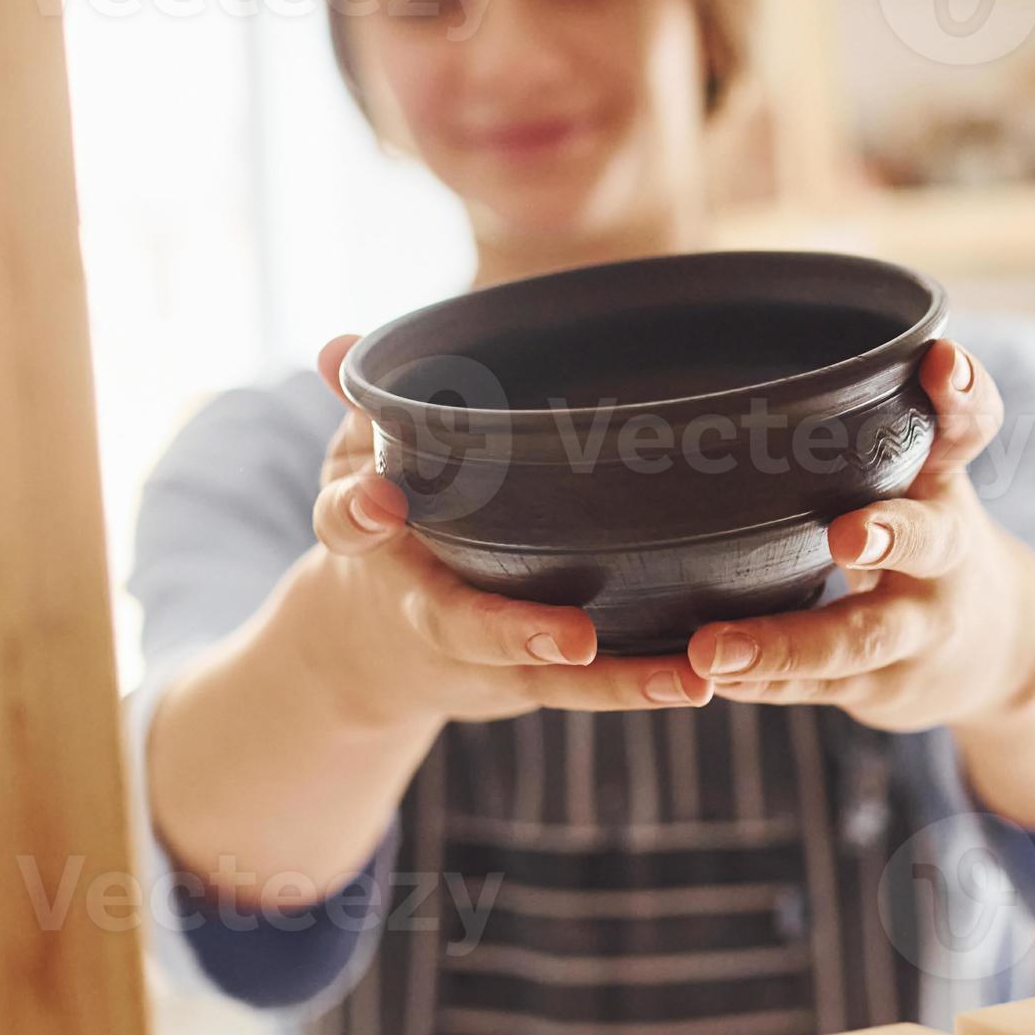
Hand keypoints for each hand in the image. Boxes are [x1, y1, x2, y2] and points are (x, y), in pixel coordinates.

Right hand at [300, 335, 710, 727]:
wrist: (370, 650)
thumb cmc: (390, 524)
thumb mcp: (358, 463)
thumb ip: (360, 408)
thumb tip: (336, 346)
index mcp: (377, 545)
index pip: (351, 524)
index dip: (358, 510)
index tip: (377, 500)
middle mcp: (429, 610)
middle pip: (463, 627)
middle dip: (514, 631)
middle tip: (574, 636)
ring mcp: (485, 655)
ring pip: (546, 676)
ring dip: (616, 682)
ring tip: (686, 680)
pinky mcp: (530, 677)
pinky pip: (585, 689)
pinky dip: (639, 684)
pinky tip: (699, 682)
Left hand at [686, 339, 1034, 734]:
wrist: (1001, 652)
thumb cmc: (925, 535)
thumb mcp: (922, 472)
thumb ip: (871, 420)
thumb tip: (732, 346)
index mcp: (946, 483)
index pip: (970, 427)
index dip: (961, 393)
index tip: (940, 360)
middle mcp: (944, 555)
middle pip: (929, 540)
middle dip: (890, 535)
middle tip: (847, 534)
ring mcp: (919, 629)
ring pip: (860, 638)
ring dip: (787, 642)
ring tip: (715, 649)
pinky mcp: (883, 686)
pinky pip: (819, 688)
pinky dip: (765, 684)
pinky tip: (710, 679)